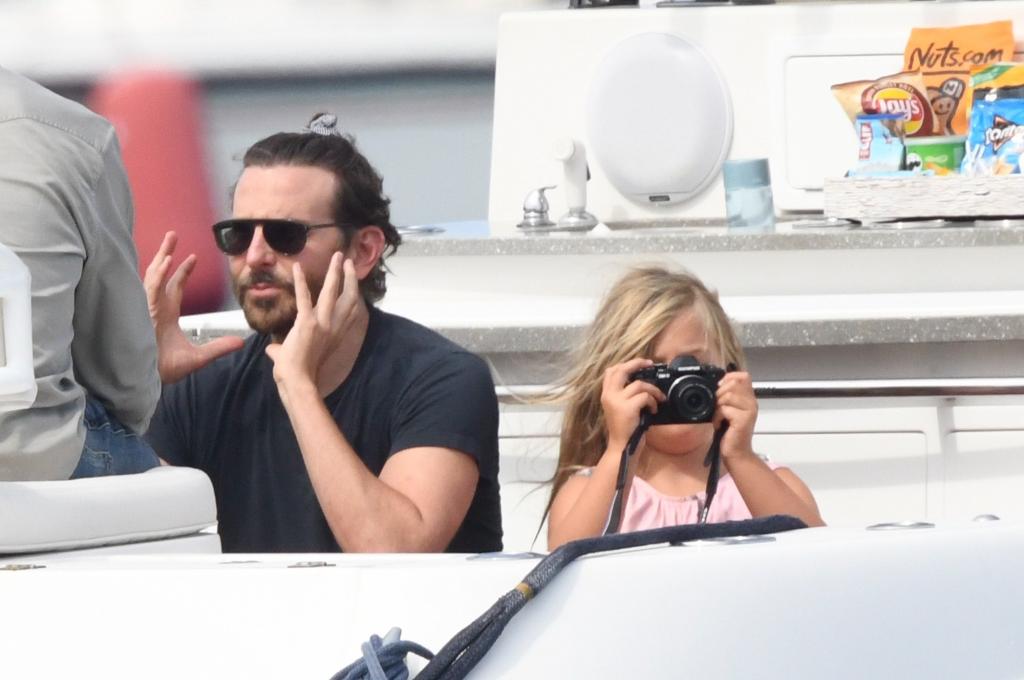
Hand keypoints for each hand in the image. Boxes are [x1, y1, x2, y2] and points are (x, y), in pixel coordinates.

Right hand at [143, 231, 244, 383]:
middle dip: (167, 254)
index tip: (192, 257)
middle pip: (160, 274)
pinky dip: (158, 275)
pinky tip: (166, 262)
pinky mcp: (142, 313)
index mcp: (165, 315)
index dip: (182, 271)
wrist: (146, 381)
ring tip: (171, 240)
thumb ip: (219, 347)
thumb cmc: (162, 370)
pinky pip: (150, 290)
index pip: (174, 287)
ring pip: (153, 277)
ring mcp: (147, 309)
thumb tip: (241, 342)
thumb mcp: (199, 356)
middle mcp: (154, 308)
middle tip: (173, 235)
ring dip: (162, 257)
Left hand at [264, 253, 363, 405]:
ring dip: (335, 272)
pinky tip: (296, 266)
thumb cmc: (298, 375)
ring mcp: (322, 324)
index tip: (354, 282)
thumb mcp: (294, 359)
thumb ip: (282, 351)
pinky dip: (300, 281)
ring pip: (333, 292)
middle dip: (350, 277)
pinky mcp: (307, 323)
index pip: (351, 311)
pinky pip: (304, 297)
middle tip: (348, 262)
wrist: (298, 382)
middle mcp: (334, 327)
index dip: (354, 294)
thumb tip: (271, 350)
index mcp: (335, 335)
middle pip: (349, 297)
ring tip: (337, 257)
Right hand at [600, 358, 663, 449]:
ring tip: (658, 399)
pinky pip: (645, 396)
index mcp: (606, 395)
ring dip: (653, 390)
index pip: (611, 371)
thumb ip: (624, 395)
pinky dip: (653, 402)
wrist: (622, 447)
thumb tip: (639, 381)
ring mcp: (617, 401)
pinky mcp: (628, 408)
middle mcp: (609, 395)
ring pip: (639, 384)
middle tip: (650, 363)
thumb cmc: (624, 429)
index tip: (639, 363)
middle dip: (637, 363)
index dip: (626, 364)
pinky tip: (653, 410)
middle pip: (622, 370)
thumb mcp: (620, 408)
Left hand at [714, 371, 757, 460]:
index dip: (728, 378)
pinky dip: (717, 417)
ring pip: (728, 395)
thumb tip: (717, 384)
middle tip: (718, 408)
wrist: (736, 453)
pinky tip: (720, 424)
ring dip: (717, 407)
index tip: (720, 390)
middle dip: (719, 394)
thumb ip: (726, 396)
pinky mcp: (744, 420)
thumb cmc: (730, 433)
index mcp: (748, 398)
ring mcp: (749, 411)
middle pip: (733, 383)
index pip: (743, 376)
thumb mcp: (727, 410)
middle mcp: (752, 402)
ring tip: (719, 417)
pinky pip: (725, 409)